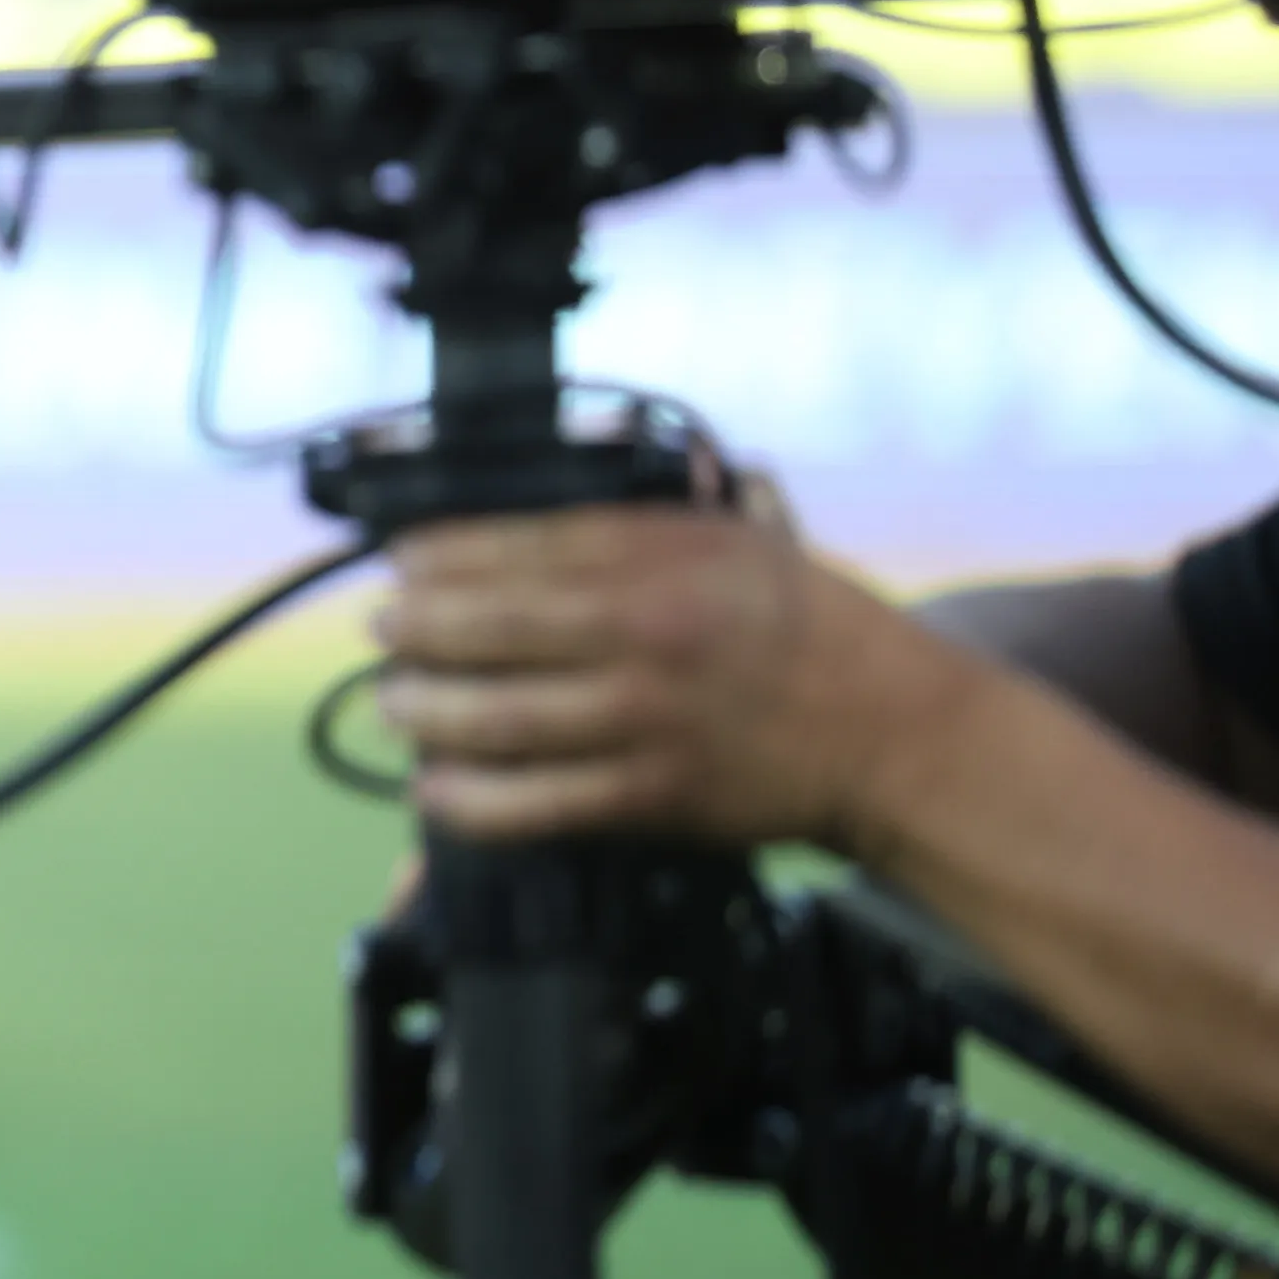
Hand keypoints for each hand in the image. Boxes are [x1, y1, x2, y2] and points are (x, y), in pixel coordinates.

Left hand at [375, 494, 949, 857]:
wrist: (898, 734)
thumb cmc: (818, 631)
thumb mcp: (747, 538)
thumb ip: (662, 510)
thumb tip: (592, 478)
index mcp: (665, 555)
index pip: (517, 543)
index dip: (437, 554)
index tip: (399, 561)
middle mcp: (646, 630)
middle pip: (486, 626)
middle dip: (411, 630)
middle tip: (381, 632)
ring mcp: (646, 716)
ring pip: (495, 716)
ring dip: (424, 712)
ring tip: (396, 703)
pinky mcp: (653, 792)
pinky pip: (534, 800)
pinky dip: (470, 798)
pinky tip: (435, 788)